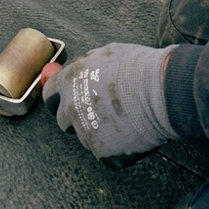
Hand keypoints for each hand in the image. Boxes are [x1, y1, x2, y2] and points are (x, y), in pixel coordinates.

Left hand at [42, 43, 176, 166]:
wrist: (159, 91)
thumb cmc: (135, 67)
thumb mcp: (104, 55)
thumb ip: (86, 66)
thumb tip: (80, 70)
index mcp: (69, 82)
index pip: (49, 95)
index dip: (58, 98)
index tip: (66, 100)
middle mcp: (72, 108)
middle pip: (63, 121)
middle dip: (77, 118)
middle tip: (99, 113)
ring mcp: (86, 133)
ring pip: (87, 138)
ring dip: (100, 132)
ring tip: (125, 120)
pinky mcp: (104, 153)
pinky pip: (108, 154)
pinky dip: (119, 148)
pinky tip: (134, 133)